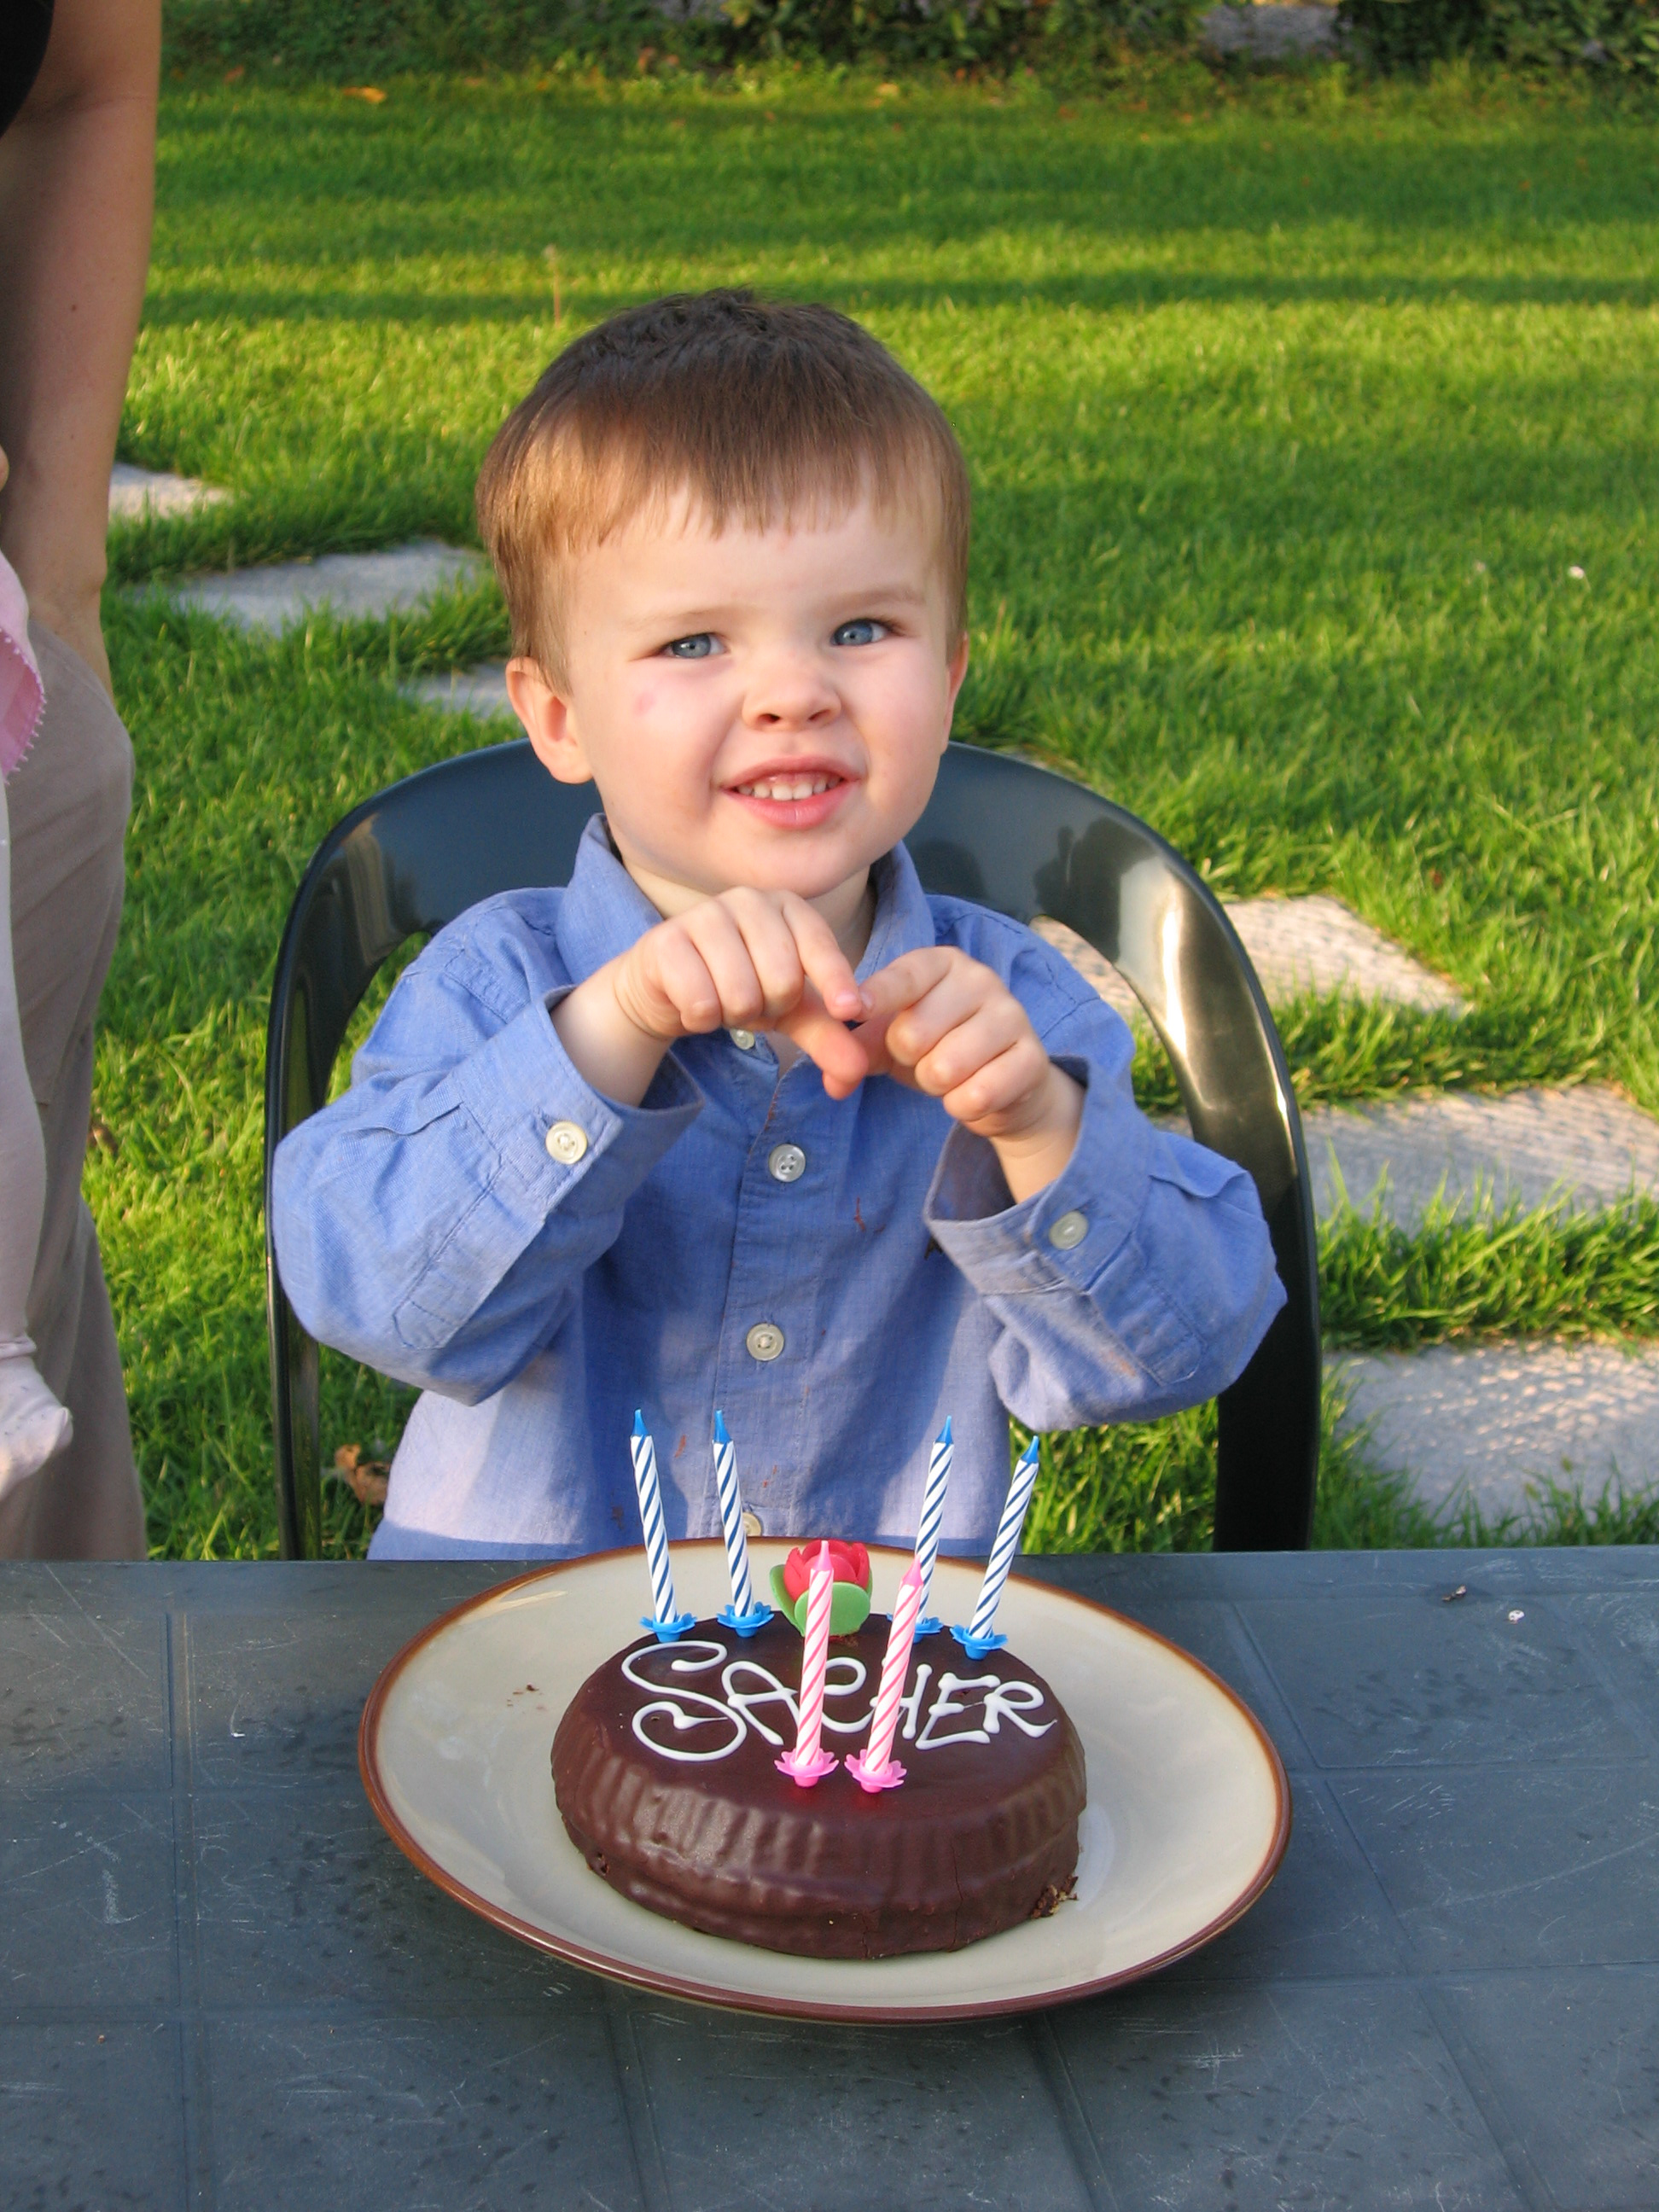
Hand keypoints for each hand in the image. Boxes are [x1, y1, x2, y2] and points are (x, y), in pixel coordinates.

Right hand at [553, 888, 872, 1106]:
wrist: (667, 989)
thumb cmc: (739, 986)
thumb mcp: (790, 1011)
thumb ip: (828, 1035)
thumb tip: (856, 1072)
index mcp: (787, 907)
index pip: (819, 945)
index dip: (836, 981)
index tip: (849, 1010)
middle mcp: (749, 900)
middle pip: (783, 980)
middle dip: (769, 1008)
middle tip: (750, 1000)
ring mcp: (704, 914)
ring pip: (741, 994)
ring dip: (733, 1015)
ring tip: (721, 999)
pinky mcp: (666, 940)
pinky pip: (700, 1001)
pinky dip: (701, 1018)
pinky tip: (693, 1001)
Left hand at [855, 948, 1082, 1201]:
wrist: (1005, 1085)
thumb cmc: (939, 1049)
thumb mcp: (892, 1042)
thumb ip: (858, 1050)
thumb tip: (834, 1081)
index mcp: (942, 964)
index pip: (902, 978)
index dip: (875, 997)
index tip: (850, 1011)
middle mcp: (981, 980)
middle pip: (912, 1033)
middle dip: (909, 1061)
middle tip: (928, 1058)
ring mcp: (1012, 1015)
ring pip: (944, 1068)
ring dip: (936, 1086)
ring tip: (951, 1074)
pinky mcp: (1032, 1058)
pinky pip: (976, 1095)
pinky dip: (963, 1106)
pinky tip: (975, 1093)